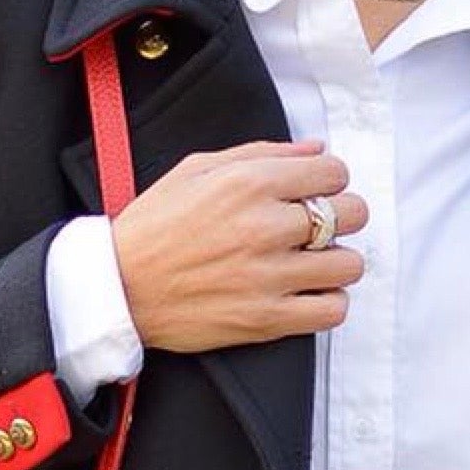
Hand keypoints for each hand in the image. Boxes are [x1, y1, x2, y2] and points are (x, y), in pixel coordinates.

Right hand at [110, 140, 369, 354]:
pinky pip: (332, 310)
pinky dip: (329, 301)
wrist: (118, 288)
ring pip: (349, 264)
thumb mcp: (196, 169)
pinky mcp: (266, 319)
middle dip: (342, 216)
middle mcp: (264, 227)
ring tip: (314, 262)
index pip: (334, 172)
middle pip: (351, 214)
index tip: (317, 191)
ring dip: (337, 261)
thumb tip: (316, 150)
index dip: (330, 180)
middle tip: (320, 226)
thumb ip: (261, 154)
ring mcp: (268, 276)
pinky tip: (308, 293)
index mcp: (248, 183)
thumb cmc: (153, 227)